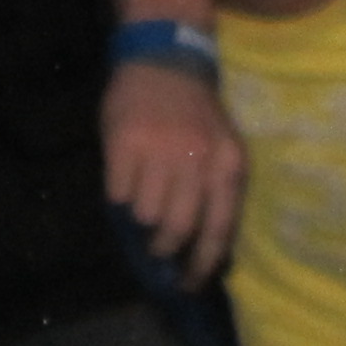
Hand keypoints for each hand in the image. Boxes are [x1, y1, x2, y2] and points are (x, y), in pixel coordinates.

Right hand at [103, 61, 245, 281]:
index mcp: (227, 165)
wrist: (166, 61)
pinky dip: (119, 195)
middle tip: (158, 248)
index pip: (219, 230)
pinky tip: (125, 176)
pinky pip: (118, 194)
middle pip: (178, 229)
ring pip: (145, 215)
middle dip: (164, 247)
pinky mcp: (125, 143)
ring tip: (141, 199)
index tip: (188, 284)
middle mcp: (197, 160)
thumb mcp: (221, 149)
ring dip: (140, 217)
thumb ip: (214, 192)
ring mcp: (160, 151)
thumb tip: (202, 250)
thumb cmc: (196, 114)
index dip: (202, 265)